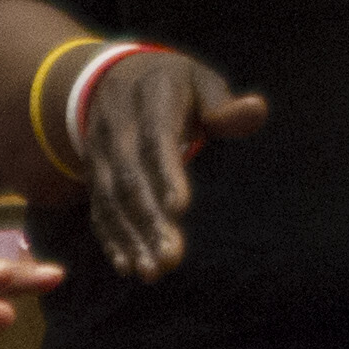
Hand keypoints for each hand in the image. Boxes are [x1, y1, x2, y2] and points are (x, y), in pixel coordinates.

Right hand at [64, 46, 272, 281]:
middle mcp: (116, 128)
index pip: (156, 139)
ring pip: (110, 199)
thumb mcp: (199, 81)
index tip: (181, 208)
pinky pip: (97, 209)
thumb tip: (256, 110)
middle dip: (148, 219)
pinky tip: (127, 266)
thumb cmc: (171, 85)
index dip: (166, 173)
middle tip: (171, 256)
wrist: (111, 77)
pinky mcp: (92, 175)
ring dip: (129, 237)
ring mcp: (99, 153)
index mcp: (149, 99)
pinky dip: (111, 239)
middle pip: (129, 177)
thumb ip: (224, 104)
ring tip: (151, 271)